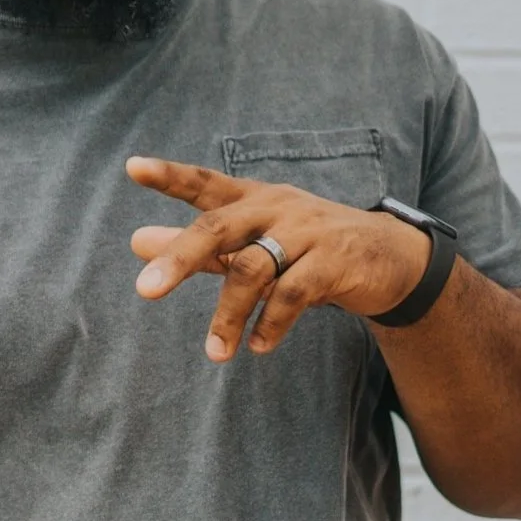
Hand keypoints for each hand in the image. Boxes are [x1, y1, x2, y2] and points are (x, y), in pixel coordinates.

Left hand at [125, 156, 432, 361]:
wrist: (389, 257)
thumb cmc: (304, 247)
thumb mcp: (250, 242)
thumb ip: (196, 246)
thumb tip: (135, 241)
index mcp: (252, 198)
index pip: (204, 183)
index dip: (169, 175)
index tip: (132, 167)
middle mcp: (276, 207)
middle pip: (219, 228)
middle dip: (180, 258)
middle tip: (144, 290)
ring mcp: (307, 231)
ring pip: (255, 269)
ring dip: (229, 315)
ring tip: (215, 353)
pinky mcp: (335, 261)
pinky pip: (294, 293)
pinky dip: (272, 323)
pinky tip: (258, 346)